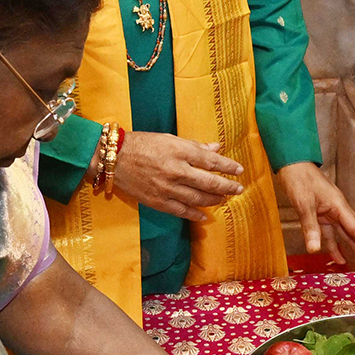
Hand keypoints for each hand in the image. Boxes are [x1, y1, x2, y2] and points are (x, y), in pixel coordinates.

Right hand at [113, 132, 243, 220]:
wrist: (114, 159)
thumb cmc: (142, 144)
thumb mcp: (169, 139)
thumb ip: (194, 146)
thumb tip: (216, 148)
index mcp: (179, 151)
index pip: (211, 161)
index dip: (228, 167)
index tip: (239, 170)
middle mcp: (176, 171)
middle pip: (209, 182)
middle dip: (227, 187)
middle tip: (239, 189)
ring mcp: (167, 188)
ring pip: (198, 198)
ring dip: (214, 200)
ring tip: (224, 199)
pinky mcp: (158, 201)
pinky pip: (181, 211)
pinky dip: (196, 214)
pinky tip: (206, 216)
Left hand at [276, 161, 354, 267]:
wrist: (292, 164)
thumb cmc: (299, 179)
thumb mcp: (303, 203)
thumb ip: (310, 227)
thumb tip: (314, 250)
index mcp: (338, 206)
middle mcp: (339, 210)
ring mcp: (331, 213)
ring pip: (348, 235)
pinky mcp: (321, 216)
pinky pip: (331, 235)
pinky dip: (334, 247)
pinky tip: (340, 259)